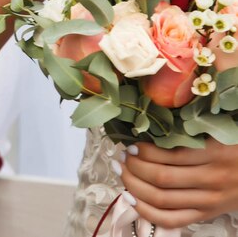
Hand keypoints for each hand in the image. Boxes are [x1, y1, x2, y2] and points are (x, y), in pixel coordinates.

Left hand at [118, 139, 237, 227]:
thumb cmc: (235, 148)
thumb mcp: (218, 135)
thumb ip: (189, 133)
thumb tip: (149, 128)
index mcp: (215, 153)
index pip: (170, 155)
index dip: (144, 152)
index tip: (131, 145)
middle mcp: (212, 179)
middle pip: (161, 178)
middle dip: (134, 168)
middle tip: (122, 158)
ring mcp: (209, 201)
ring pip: (162, 199)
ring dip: (134, 186)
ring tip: (122, 173)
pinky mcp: (206, 215)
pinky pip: (171, 220)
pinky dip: (146, 211)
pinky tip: (131, 198)